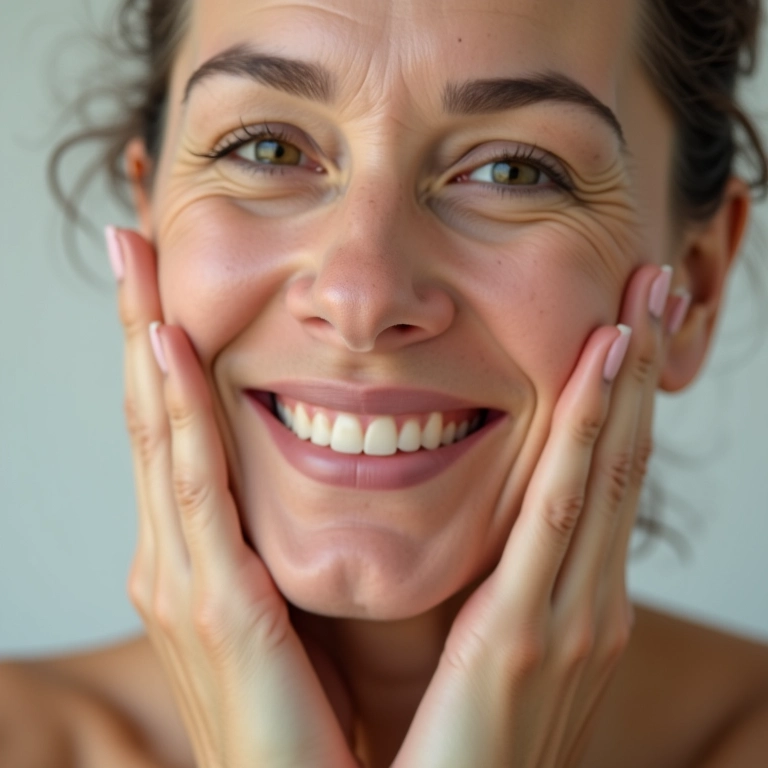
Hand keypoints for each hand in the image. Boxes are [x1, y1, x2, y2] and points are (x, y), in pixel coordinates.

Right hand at [111, 228, 358, 767]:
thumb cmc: (310, 708)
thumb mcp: (292, 607)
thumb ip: (285, 543)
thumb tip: (322, 474)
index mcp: (198, 554)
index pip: (177, 427)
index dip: (163, 347)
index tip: (165, 271)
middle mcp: (174, 555)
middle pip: (154, 414)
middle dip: (138, 320)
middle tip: (133, 235)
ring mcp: (182, 578)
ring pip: (161, 433)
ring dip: (145, 339)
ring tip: (136, 256)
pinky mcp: (212, 605)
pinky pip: (194, 487)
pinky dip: (178, 412)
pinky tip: (168, 344)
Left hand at [391, 264, 672, 767]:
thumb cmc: (446, 744)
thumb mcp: (485, 653)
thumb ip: (494, 588)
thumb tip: (485, 527)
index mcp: (572, 603)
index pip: (601, 479)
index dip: (617, 400)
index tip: (623, 327)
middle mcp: (587, 602)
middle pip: (618, 460)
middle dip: (638, 369)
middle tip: (652, 287)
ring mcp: (570, 617)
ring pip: (604, 470)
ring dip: (623, 380)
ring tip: (642, 301)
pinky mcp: (527, 636)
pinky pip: (561, 512)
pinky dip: (585, 434)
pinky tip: (601, 369)